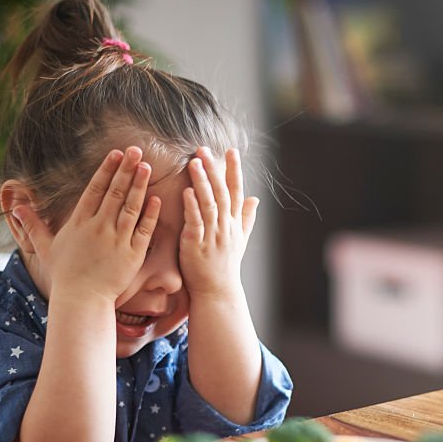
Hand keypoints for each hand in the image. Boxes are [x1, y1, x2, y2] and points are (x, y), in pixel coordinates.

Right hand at [12, 146, 160, 304]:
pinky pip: (144, 230)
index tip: (116, 153)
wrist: (82, 299)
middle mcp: (99, 227)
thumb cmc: (65, 275)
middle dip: (126, 169)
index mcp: (80, 222)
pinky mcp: (133, 254)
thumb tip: (15, 207)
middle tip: (136, 150)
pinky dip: (150, 214)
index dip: (106, 169)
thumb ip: (33, 225)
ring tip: (147, 166)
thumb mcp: (46, 247)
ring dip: (139, 185)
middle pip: (115, 192)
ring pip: (131, 207)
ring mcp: (117, 240)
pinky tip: (156, 199)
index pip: (95, 189)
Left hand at [179, 147, 259, 298]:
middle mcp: (226, 227)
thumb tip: (256, 199)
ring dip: (202, 182)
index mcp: (235, 223)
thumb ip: (246, 218)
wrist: (217, 292)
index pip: (237, 191)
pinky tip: (186, 191)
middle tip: (204, 149)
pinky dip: (191, 206)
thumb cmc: (225, 266)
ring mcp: (212, 236)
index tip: (231, 151)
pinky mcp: (196, 245)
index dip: (234, 170)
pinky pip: (196, 222)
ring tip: (194, 162)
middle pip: (222, 193)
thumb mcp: (240, 240)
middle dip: (214, 170)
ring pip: (209, 204)